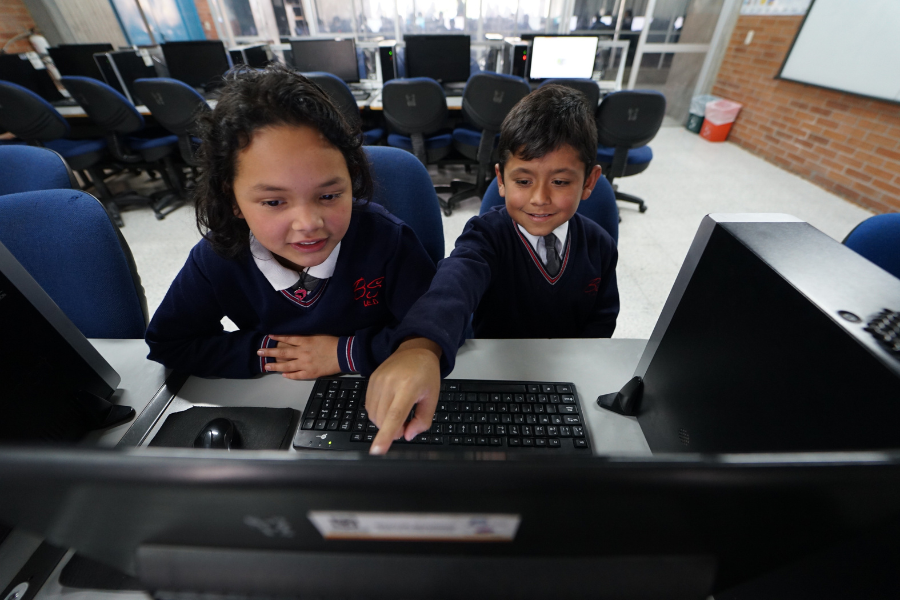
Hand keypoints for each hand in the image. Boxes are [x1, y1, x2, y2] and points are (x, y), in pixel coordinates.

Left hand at [256, 335, 340, 379]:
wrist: (343, 354)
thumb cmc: (333, 342)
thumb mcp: (319, 334)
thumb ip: (307, 336)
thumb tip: (295, 337)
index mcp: (305, 341)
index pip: (288, 338)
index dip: (278, 337)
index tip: (268, 336)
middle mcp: (302, 353)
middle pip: (283, 353)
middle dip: (270, 352)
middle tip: (259, 352)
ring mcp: (305, 364)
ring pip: (287, 366)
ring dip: (275, 366)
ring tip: (266, 366)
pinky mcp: (310, 373)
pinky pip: (297, 375)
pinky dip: (290, 375)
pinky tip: (283, 375)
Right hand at [366, 337, 441, 454]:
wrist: (414, 349)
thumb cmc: (426, 374)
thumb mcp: (432, 397)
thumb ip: (423, 420)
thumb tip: (408, 436)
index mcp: (408, 387)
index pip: (394, 415)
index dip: (385, 435)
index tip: (377, 451)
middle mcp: (389, 383)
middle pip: (382, 419)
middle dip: (392, 430)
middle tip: (406, 425)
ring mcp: (377, 381)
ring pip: (374, 415)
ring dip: (384, 422)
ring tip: (399, 413)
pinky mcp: (370, 380)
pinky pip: (369, 406)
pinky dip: (378, 413)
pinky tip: (389, 406)